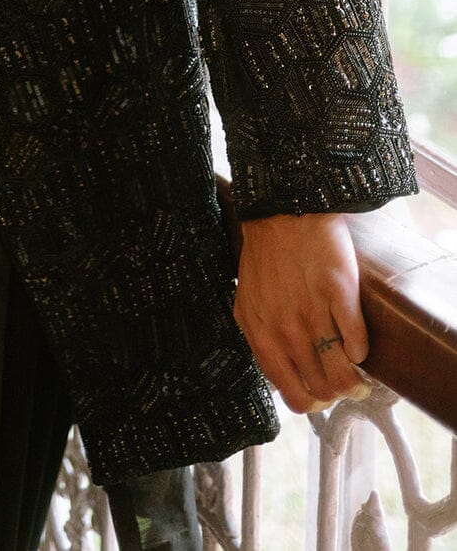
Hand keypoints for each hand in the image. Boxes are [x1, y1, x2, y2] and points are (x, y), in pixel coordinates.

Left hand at [233, 212, 371, 412]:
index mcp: (261, 336)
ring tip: (357, 367)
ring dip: (355, 378)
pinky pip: (359, 342)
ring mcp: (313, 314)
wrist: (282, 211)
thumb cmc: (266, 257)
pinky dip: (362, 348)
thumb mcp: (250, 304)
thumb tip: (282, 374)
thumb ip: (262, 340)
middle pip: (323, 392)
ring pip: (343, 375)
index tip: (321, 392)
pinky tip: (357, 339)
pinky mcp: (339, 295)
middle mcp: (286, 331)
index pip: (293, 397)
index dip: (313, 402)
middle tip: (343, 380)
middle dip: (336, 393)